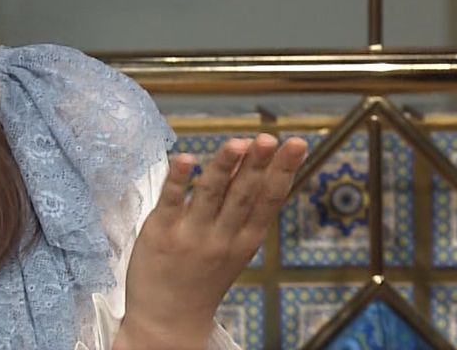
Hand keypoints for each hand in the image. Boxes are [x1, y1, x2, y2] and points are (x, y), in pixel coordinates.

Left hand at [115, 134, 307, 349]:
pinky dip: (179, 180)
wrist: (168, 318)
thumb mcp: (234, 248)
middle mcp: (222, 237)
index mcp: (245, 240)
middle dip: (259, 165)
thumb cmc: (202, 276)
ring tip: (238, 142)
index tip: (295, 144)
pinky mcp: (161, 233)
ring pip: (211, 194)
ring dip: (224, 167)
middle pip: (244, 195)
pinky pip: (171, 202)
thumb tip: (251, 162)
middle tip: (271, 138)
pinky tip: (186, 158)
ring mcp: (191, 235)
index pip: (269, 200)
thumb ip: (241, 209)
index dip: (284, 171)